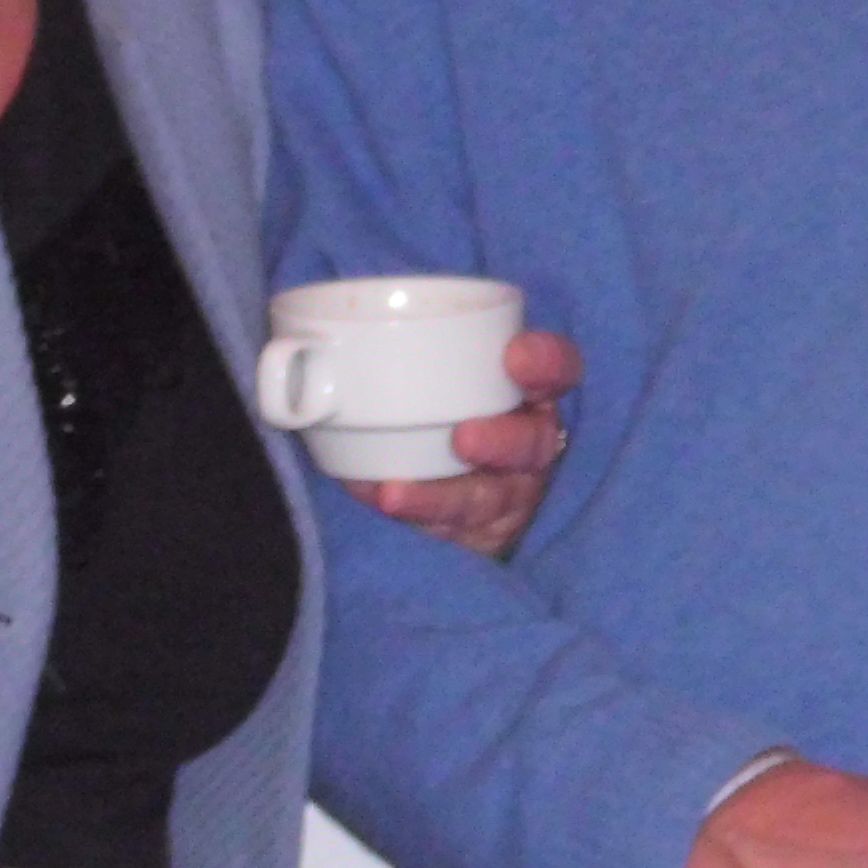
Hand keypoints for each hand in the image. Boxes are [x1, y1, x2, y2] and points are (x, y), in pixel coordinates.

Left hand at [352, 327, 581, 557]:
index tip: (515, 355)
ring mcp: (507, 494)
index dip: (545, 363)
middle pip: (531, 444)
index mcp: (533, 391)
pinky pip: (450, 532)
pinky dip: (412, 517)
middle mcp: (529, 442)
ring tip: (395, 494)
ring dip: (441, 497)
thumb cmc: (447, 401)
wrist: (461, 478)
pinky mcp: (479, 533)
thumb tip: (310, 334)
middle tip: (463, 438)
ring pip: (486, 500)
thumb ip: (420, 347)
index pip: (557, 370)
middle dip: (501, 442)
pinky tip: (378, 502)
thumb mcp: (451, 369)